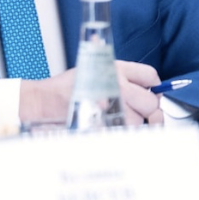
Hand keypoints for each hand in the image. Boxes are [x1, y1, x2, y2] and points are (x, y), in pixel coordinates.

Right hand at [19, 60, 165, 125]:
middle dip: (148, 109)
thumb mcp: (95, 67)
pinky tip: (112, 126)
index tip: (151, 92)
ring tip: (116, 118)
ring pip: (139, 121)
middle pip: (151, 102)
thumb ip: (122, 73)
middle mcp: (117, 85)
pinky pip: (124, 132)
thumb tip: (147, 82)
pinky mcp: (105, 124)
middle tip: (139, 111)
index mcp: (117, 69)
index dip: (154, 86)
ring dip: (133, 123)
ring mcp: (112, 106)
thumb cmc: (68, 87)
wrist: (44, 102)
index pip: (150, 76)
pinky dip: (121, 132)